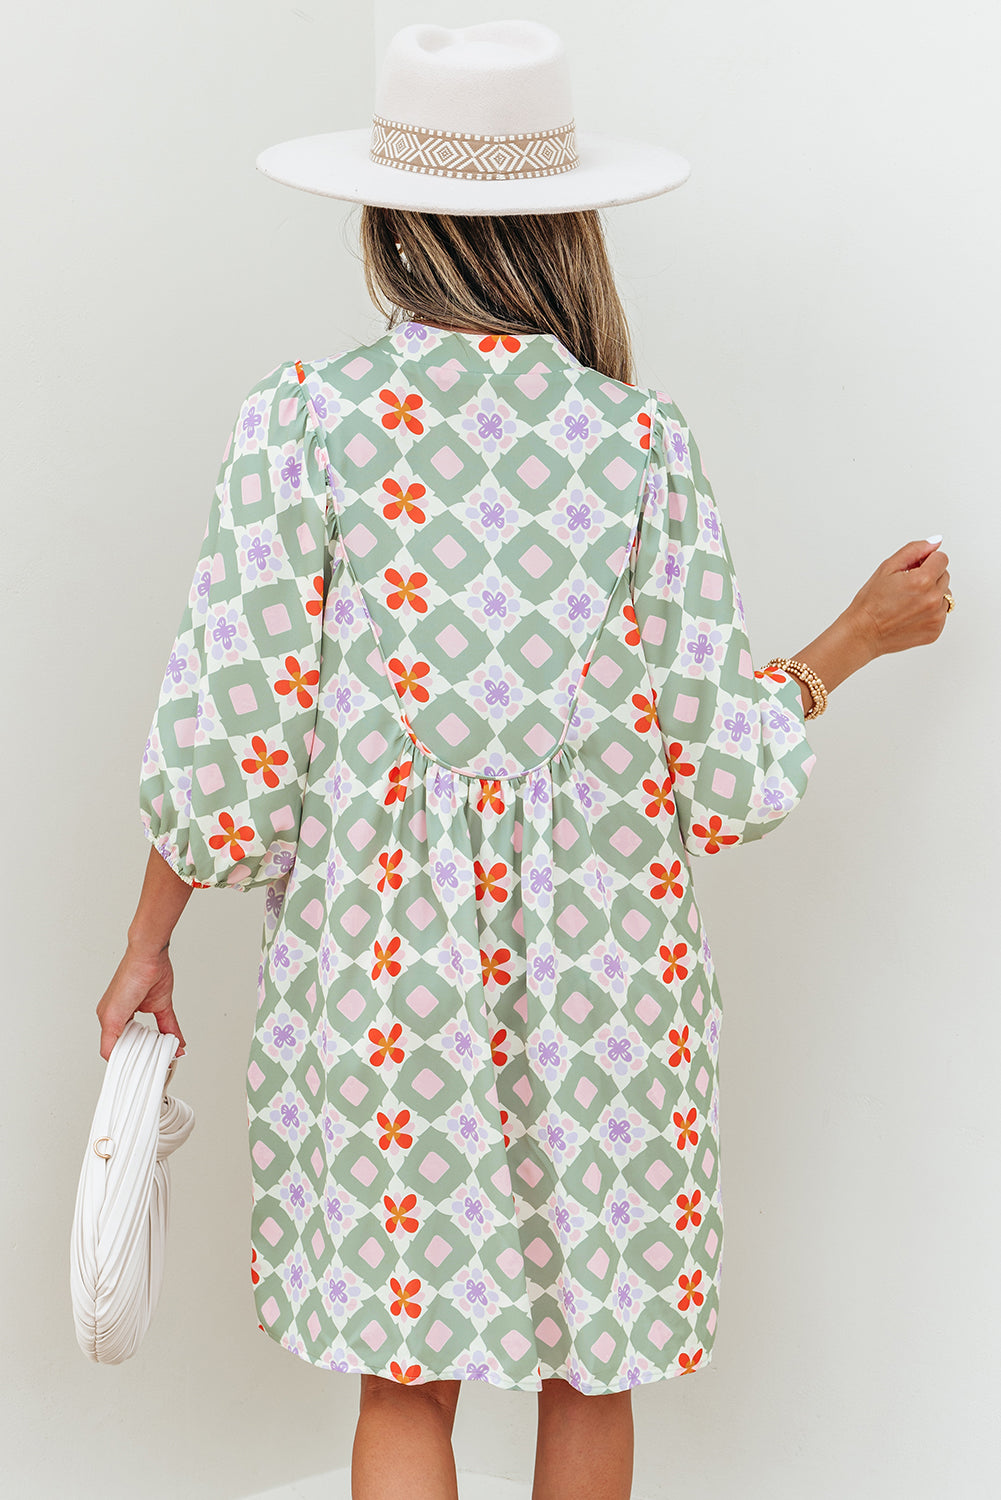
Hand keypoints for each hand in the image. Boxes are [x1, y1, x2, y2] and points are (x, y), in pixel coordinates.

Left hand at [96, 943, 186, 1062]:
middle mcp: (109, 1015)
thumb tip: (178, 1042)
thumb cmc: (152, 970)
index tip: (146, 1061)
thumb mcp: (162, 1005)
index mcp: (119, 1012)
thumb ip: (168, 1027)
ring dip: (130, 1059)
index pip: (122, 1041)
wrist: (148, 954)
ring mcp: (107, 1016)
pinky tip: (133, 1062)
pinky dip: (121, 1057)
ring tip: (147, 1063)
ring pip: (112, 1050)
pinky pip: (109, 1046)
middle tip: (151, 1065)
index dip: (135, 1053)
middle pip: (117, 1048)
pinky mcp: (110, 1017)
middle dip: (135, 1059)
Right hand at [846, 538, 951, 657]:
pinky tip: (911, 615)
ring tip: (909, 602)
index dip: (926, 561)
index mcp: (923, 580)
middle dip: (929, 577)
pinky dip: (930, 612)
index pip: (941, 559)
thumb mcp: (888, 568)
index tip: (913, 569)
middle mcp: (933, 599)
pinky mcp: (935, 631)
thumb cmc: (871, 602)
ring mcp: (936, 617)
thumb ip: (914, 550)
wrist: (863, 633)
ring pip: (945, 595)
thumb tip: (935, 542)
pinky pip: (941, 613)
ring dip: (932, 594)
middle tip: (907, 587)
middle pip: (944, 576)